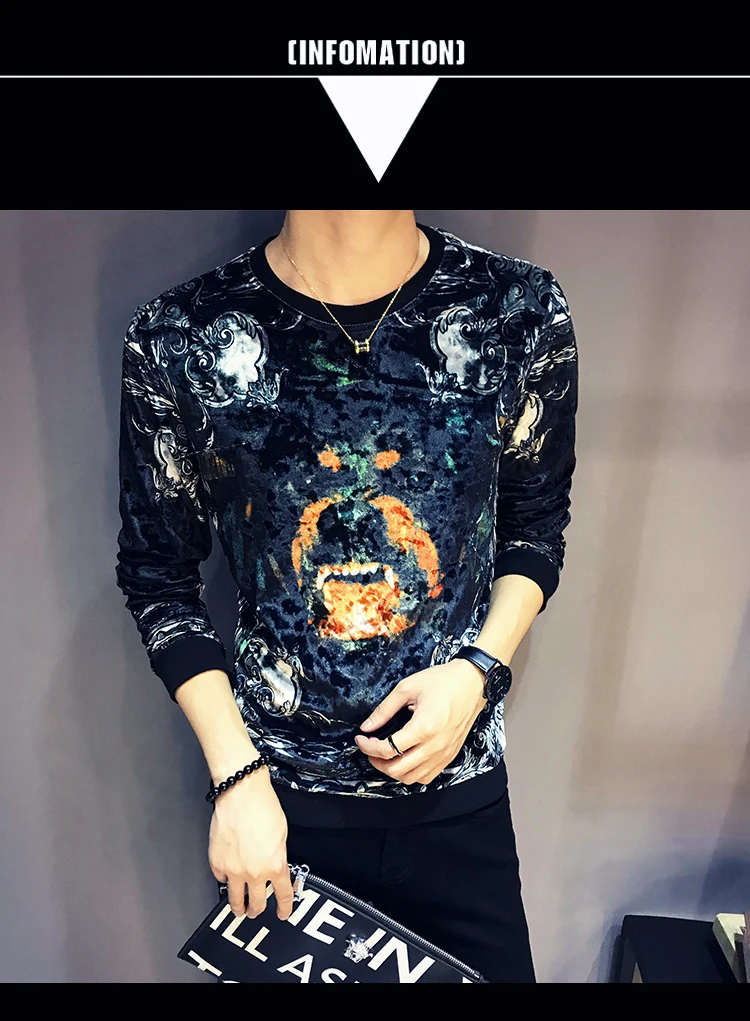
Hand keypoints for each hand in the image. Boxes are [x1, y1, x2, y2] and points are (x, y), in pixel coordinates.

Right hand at [208, 770, 294, 921]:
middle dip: (257, 910)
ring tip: (238, 909)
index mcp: (275, 865)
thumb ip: (278, 855)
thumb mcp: (282, 834)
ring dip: (238, 907)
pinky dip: (224, 879)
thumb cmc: (263, 807)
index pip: (283, 895)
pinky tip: (227, 877)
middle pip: (257, 903)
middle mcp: (254, 873)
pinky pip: (221, 879)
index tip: (283, 913)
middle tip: (256, 911)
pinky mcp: (217, 863)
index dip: (284, 908)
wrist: (241, 794)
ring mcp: (233, 871)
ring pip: (235, 900)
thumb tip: (275, 864)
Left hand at [354, 660, 487, 785]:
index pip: (388, 749)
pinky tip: (405, 760)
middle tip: (370, 749)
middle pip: (398, 770)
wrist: (473, 682)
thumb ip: (384, 709)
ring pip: (412, 778)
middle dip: (377, 762)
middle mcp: (435, 746)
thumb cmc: (443, 681)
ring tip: (385, 756)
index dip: (369, 747)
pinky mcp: (450, 756)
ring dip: (393, 770)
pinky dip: (411, 774)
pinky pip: (427, 776)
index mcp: (423, 727)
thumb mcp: (407, 688)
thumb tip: (367, 726)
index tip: (361, 740)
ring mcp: (444, 754)